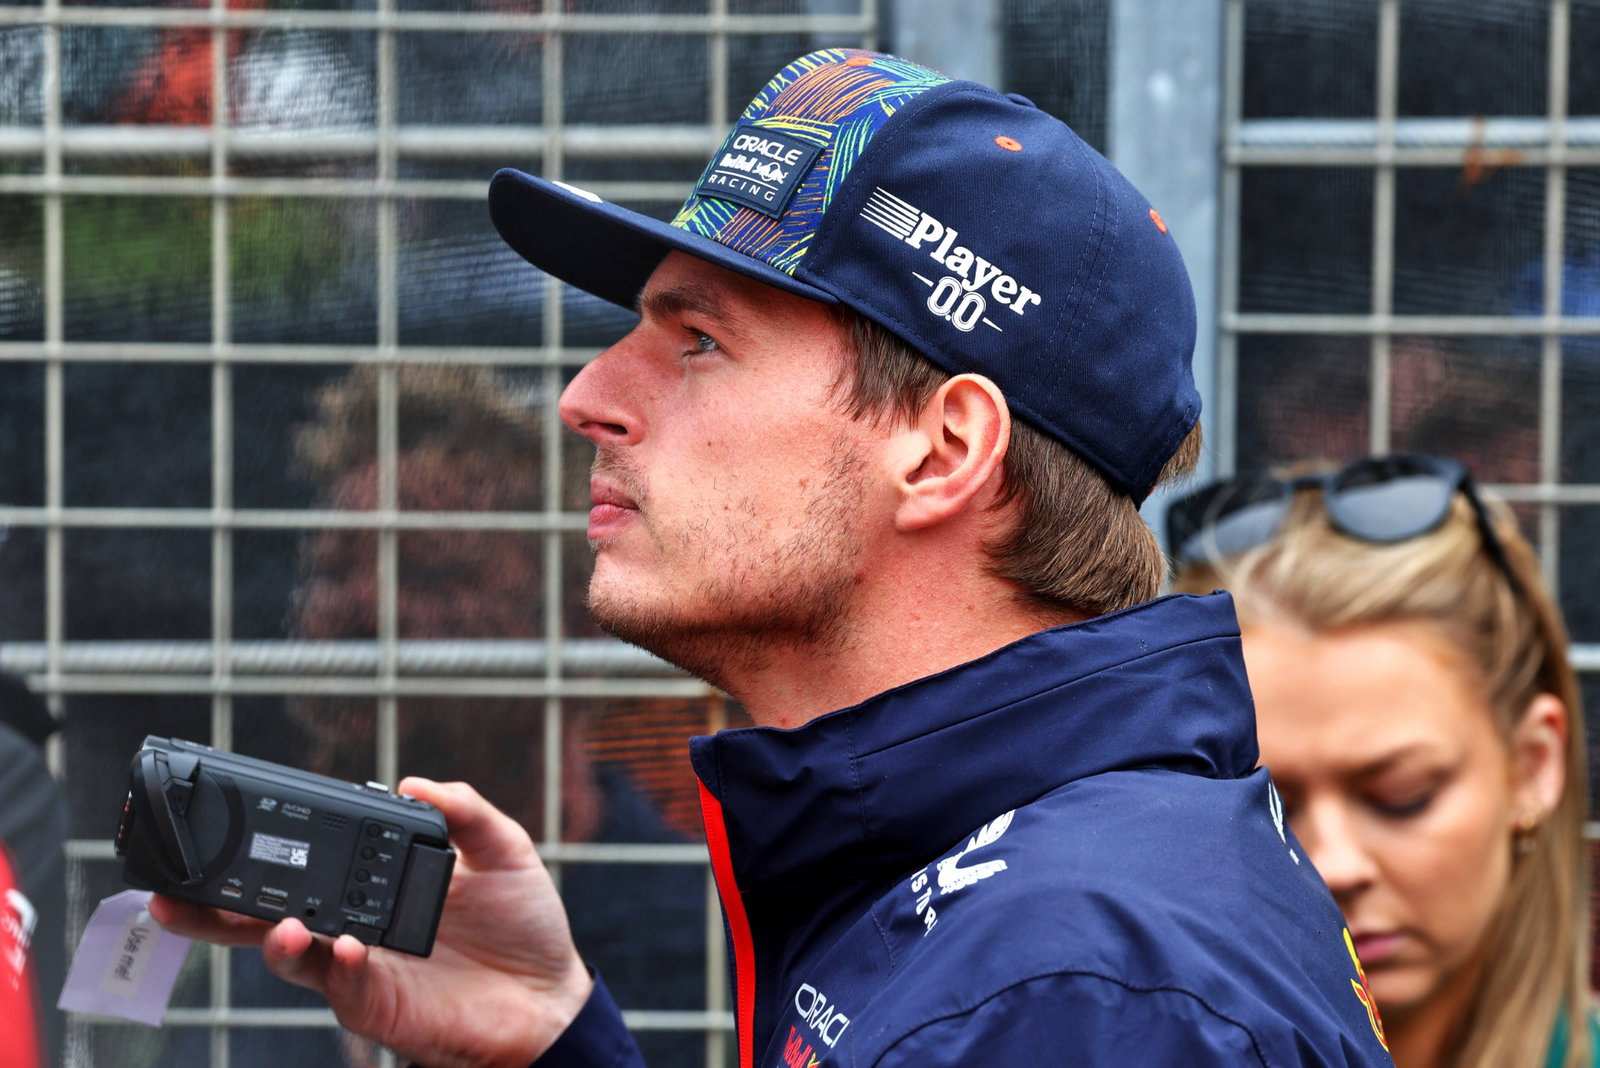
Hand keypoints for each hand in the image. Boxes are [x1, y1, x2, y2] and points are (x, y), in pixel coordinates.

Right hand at [149, 778, 592, 1067]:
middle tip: (176, 895)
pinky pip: (342, 987)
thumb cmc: (524, 927)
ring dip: (273, 940)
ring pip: (291, 958)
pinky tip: (343, 947)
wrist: (553, 999)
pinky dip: (335, 966)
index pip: (310, 867)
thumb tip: (413, 784)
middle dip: (214, 911)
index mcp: (375, 889)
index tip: (228, 825)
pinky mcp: (378, 1007)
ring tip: (280, 924)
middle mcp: (354, 930)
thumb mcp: (504, 852)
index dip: (268, 853)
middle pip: (266, 919)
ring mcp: (360, 971)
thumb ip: (465, 812)